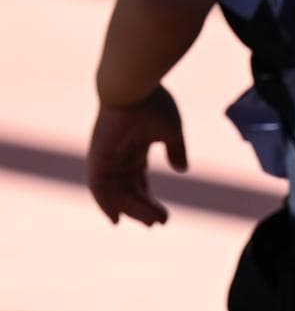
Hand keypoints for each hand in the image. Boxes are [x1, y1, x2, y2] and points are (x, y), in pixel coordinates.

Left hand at [87, 86, 187, 225]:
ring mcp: (106, 156)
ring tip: (150, 223)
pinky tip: (116, 218)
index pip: (138, 178)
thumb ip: (176, 151)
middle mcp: (118, 154)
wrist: (134, 87)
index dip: (147, 198)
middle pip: (128, 188)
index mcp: (134, 146)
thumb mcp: (172, 132)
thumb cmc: (154, 104)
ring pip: (116, 191)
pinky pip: (98, 186)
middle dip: (143, 207)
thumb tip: (181, 170)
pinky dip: (105, 203)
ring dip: (131, 209)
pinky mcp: (98, 156)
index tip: (161, 216)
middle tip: (159, 223)